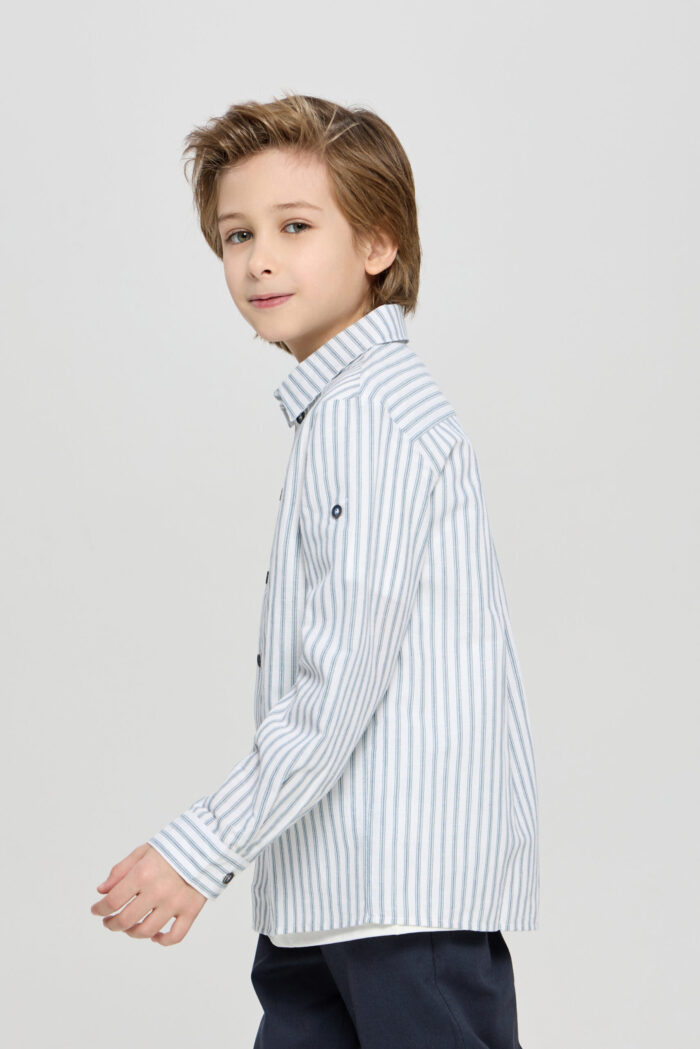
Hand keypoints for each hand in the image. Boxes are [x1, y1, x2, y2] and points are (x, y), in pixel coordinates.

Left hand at [90, 842, 207, 945]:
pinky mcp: (191, 910)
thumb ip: (120, 870)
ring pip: (146, 931)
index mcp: (143, 873)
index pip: (113, 901)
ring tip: (129, 927)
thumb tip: (102, 891)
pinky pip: (175, 936)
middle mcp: (158, 890)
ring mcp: (175, 903)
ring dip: (132, 933)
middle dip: (111, 924)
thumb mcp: (143, 851)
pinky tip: (155, 936)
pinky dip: (162, 941)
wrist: (207, 844)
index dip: (100, 909)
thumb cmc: (173, 847)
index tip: (96, 910)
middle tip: (109, 922)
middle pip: (126, 920)